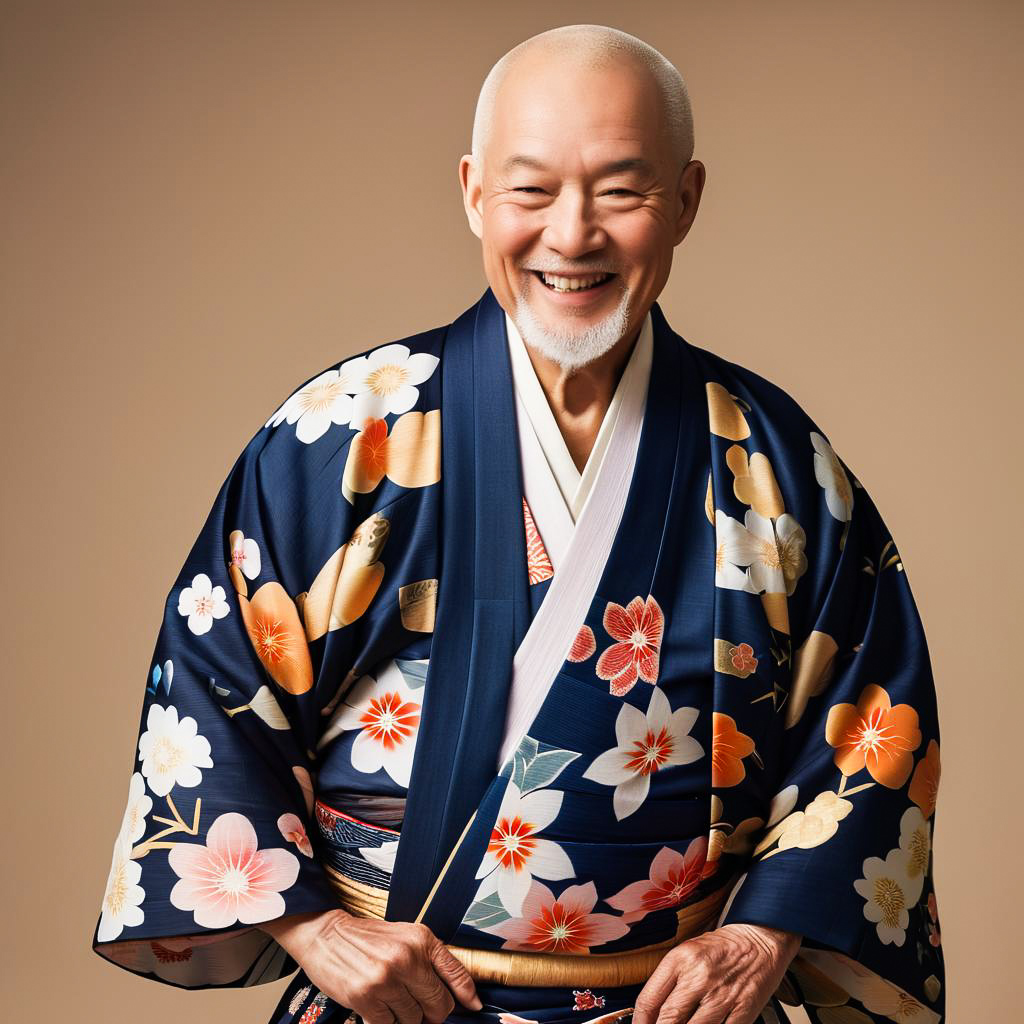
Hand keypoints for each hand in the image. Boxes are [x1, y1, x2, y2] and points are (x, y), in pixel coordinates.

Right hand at [262, 908, 482, 1023]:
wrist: (327, 934)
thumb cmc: (368, 938)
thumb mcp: (405, 938)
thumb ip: (430, 960)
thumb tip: (458, 992)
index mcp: (422, 939)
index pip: (456, 973)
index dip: (466, 995)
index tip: (473, 1007)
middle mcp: (408, 958)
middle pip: (439, 1005)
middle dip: (432, 1012)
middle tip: (418, 1006)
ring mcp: (387, 980)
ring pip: (414, 1020)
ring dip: (405, 1017)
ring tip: (390, 998)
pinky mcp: (367, 998)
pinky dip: (385, 1021)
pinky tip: (377, 1004)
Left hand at [630, 923, 801, 1023]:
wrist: (760, 938)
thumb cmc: (722, 947)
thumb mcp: (688, 951)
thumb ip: (670, 979)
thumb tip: (652, 1011)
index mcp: (681, 959)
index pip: (649, 999)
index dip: (640, 1022)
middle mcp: (699, 976)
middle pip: (668, 1019)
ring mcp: (722, 995)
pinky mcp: (743, 1009)